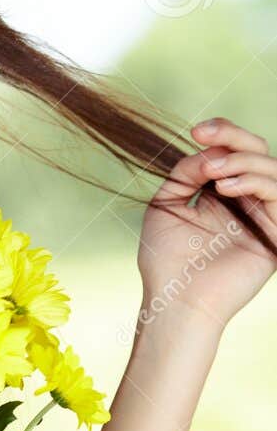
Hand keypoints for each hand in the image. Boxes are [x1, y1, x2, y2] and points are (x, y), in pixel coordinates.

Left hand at [138, 116, 276, 331]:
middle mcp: (246, 203)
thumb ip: (185, 172)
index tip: (196, 130)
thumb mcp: (166, 204)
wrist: (175, 299)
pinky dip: (253, 182)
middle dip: (233, 138)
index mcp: (221, 195)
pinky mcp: (275, 234)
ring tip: (212, 173)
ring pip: (271, 168)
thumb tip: (207, 149)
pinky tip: (224, 189)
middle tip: (205, 140)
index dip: (222, 133)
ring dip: (240, 160)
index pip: (235, 152)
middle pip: (258, 153)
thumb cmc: (164, 260)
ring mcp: (262, 217)